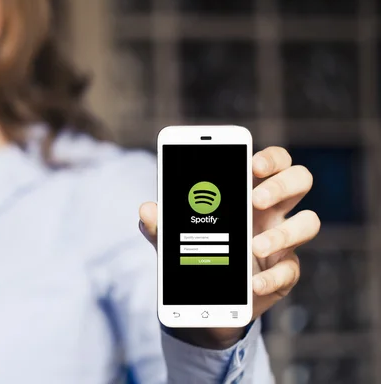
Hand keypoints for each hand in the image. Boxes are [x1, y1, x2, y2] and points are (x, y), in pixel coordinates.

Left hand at [139, 146, 320, 348]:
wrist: (205, 297)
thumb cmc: (195, 251)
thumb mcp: (173, 237)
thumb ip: (161, 223)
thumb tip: (146, 209)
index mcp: (248, 191)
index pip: (273, 161)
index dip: (270, 158)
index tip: (252, 163)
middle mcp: (272, 211)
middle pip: (300, 180)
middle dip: (281, 185)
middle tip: (254, 200)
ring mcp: (282, 241)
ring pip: (309, 223)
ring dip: (283, 233)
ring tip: (252, 247)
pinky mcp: (284, 273)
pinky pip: (291, 270)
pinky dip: (272, 277)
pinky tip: (252, 284)